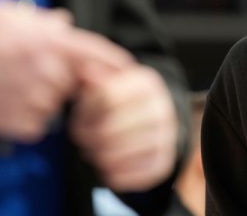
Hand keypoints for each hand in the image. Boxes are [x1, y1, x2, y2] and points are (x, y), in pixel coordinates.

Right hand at [0, 0, 133, 141]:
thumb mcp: (8, 16)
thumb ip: (42, 21)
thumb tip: (65, 23)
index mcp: (51, 41)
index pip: (97, 53)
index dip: (116, 61)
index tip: (129, 68)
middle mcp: (50, 70)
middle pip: (75, 80)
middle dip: (60, 76)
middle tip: (27, 69)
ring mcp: (38, 99)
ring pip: (55, 102)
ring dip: (41, 95)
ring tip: (9, 82)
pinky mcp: (25, 124)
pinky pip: (38, 122)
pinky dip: (26, 115)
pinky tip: (3, 100)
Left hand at [70, 64, 178, 191]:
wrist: (153, 118)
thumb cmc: (120, 101)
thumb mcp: (109, 81)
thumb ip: (94, 77)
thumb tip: (86, 73)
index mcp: (146, 83)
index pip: (107, 96)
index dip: (85, 110)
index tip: (80, 116)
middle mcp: (161, 107)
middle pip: (110, 128)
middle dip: (89, 137)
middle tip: (83, 138)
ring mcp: (167, 135)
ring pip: (119, 153)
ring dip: (100, 156)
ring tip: (95, 151)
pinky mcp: (165, 161)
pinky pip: (134, 174)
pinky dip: (115, 174)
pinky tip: (108, 166)